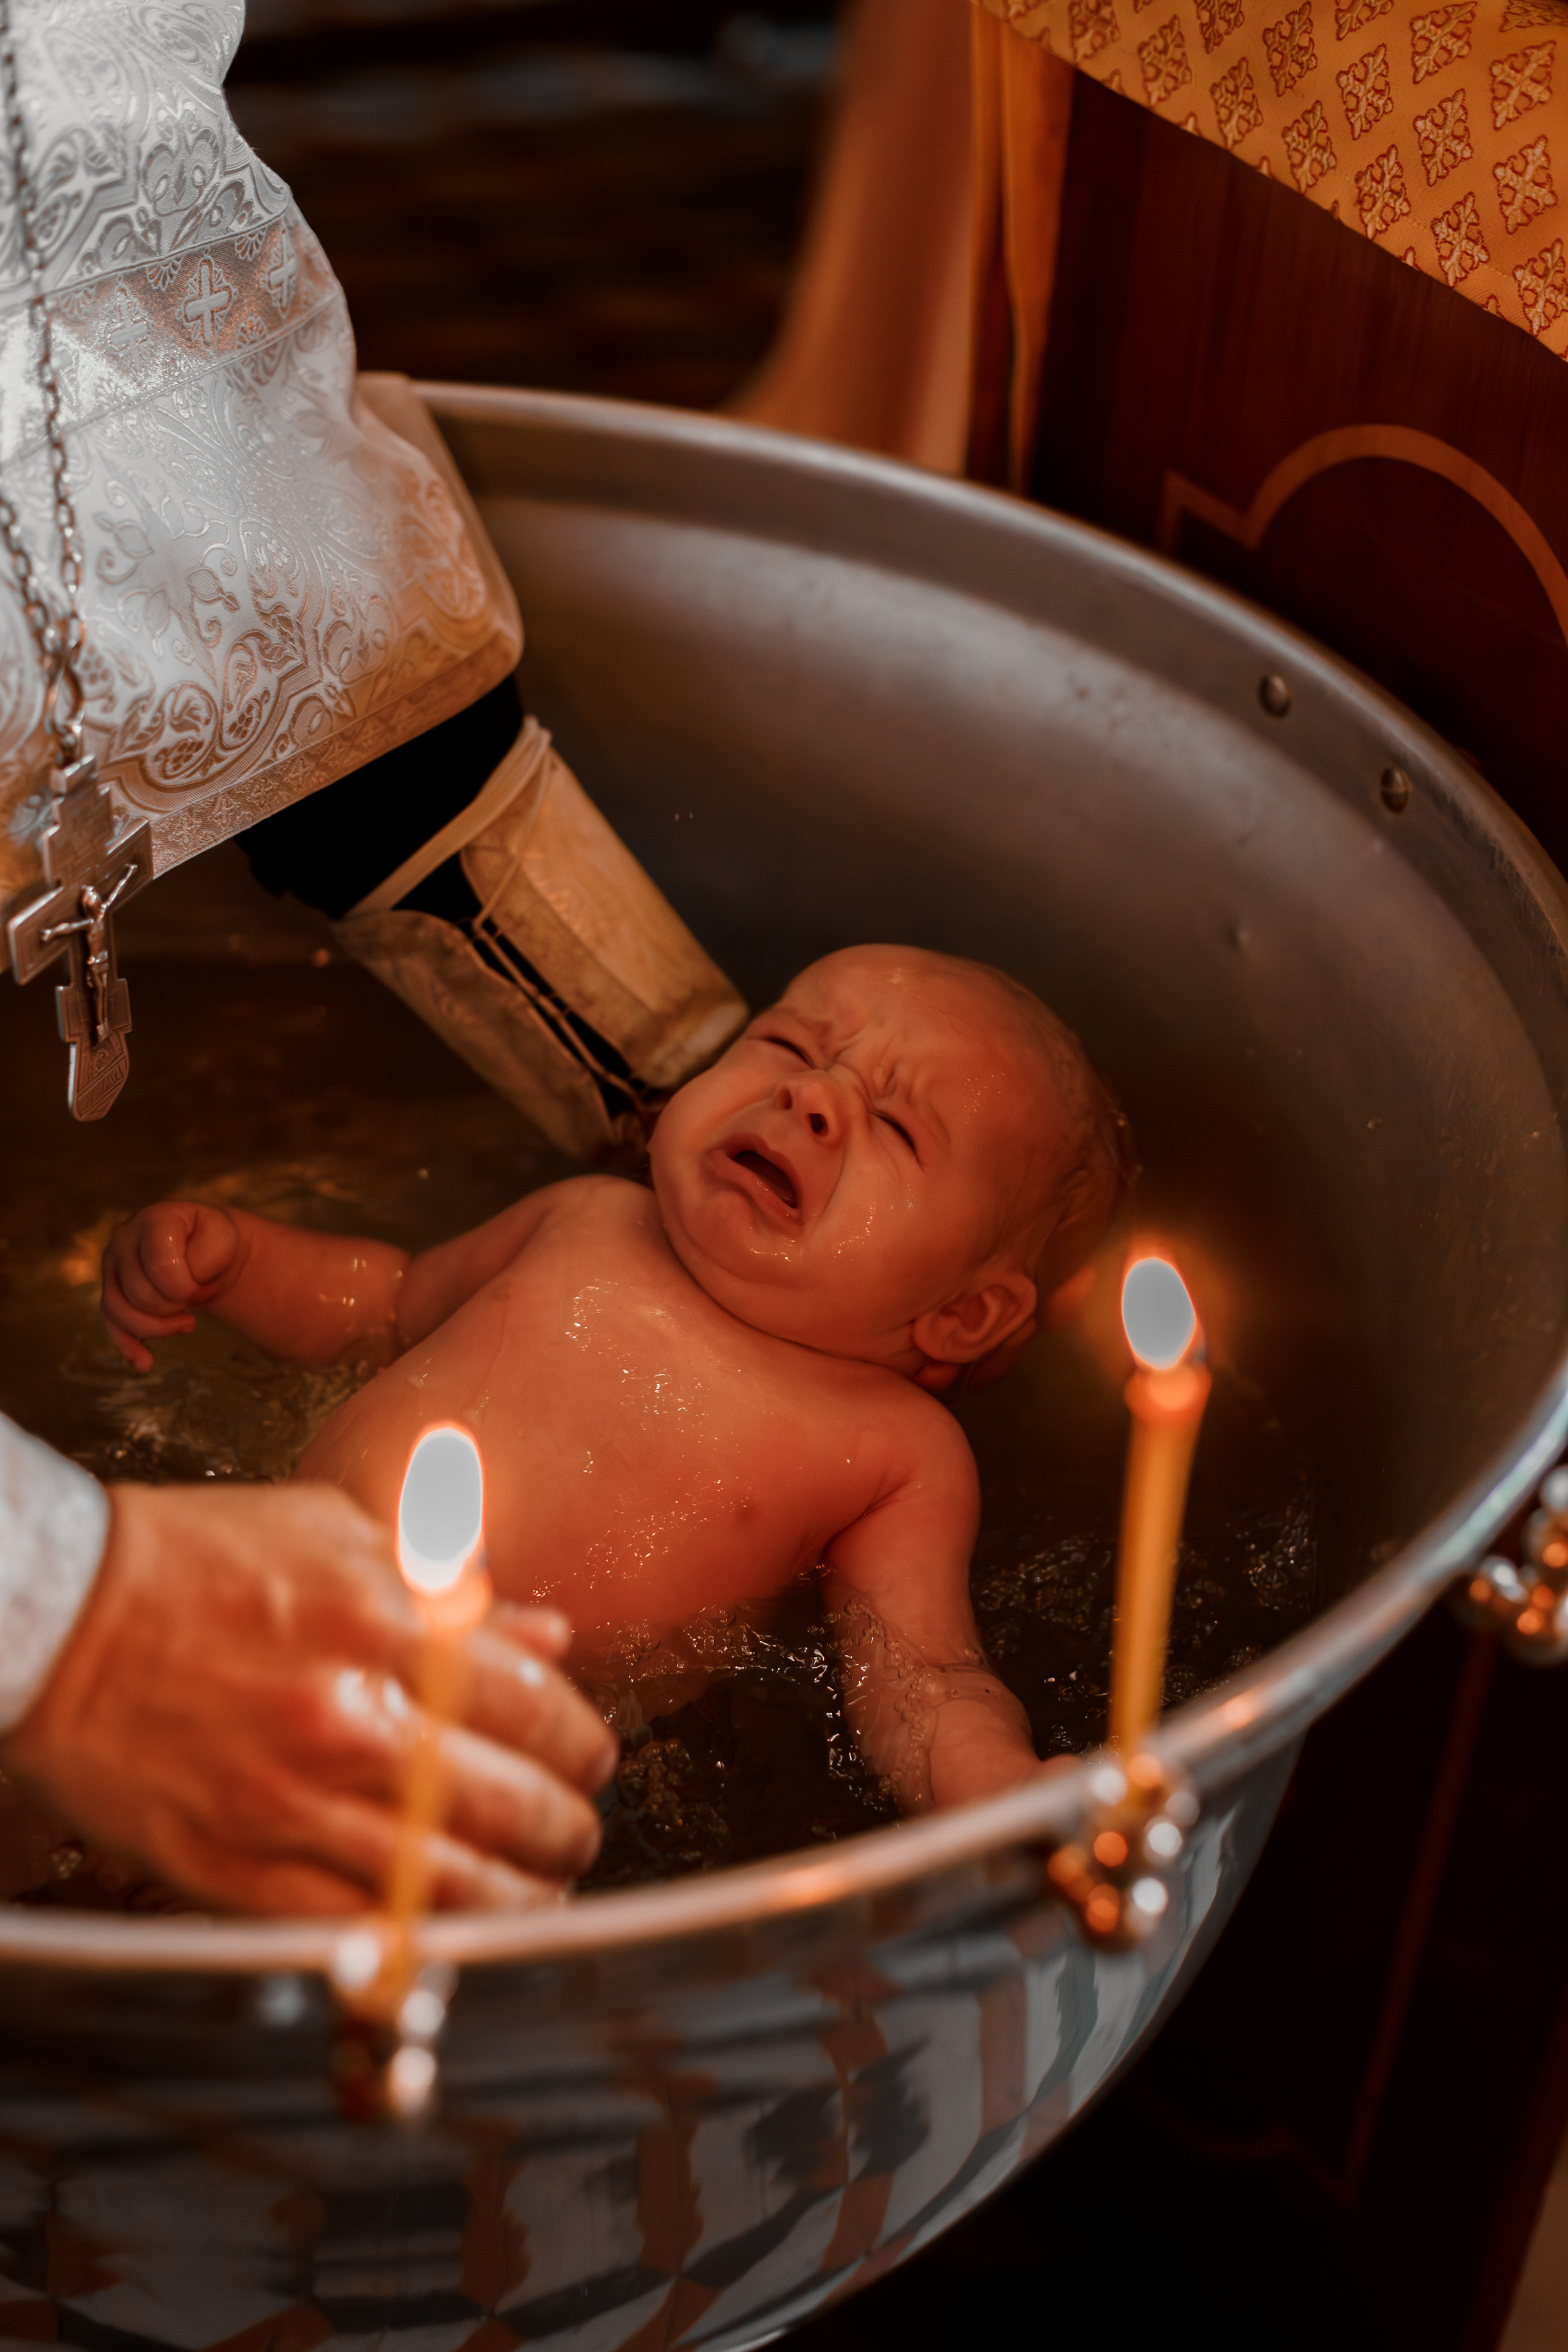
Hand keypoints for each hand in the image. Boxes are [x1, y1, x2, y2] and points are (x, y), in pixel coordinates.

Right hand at [1, 1483, 617, 1914]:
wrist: (59, 1616)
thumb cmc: (198, 1559)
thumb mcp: (338, 1537)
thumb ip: (451, 1592)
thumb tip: (548, 1635)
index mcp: (387, 1627)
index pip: (533, 1706)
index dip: (579, 1741)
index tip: (591, 1757)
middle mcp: (353, 1721)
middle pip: (509, 1803)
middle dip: (567, 1828)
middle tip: (579, 1833)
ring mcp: (294, 1805)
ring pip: (450, 1884)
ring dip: (519, 1900)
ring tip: (544, 1896)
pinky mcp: (237, 1869)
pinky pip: (357, 1925)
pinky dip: (425, 1939)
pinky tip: (459, 1933)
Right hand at [102, 1201, 241, 1370]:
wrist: (207, 1251)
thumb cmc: (215, 1244)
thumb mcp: (224, 1240)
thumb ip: (204, 1257)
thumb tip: (176, 1287)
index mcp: (154, 1219)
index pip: (160, 1265)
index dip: (184, 1286)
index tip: (200, 1284)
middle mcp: (124, 1238)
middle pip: (139, 1293)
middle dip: (173, 1306)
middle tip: (194, 1298)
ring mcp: (112, 1265)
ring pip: (120, 1312)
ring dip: (157, 1327)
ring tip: (187, 1323)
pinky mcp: (111, 1290)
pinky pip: (112, 1324)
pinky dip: (128, 1346)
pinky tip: (145, 1363)